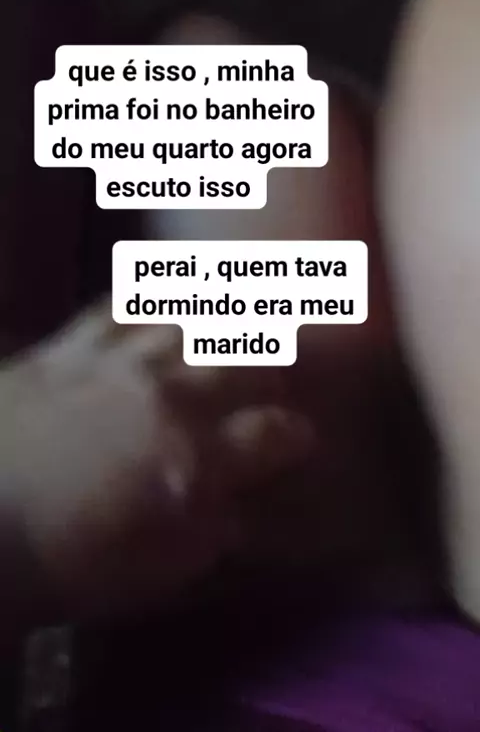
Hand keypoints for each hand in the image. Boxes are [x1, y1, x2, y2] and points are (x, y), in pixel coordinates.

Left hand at [0, 303, 313, 624]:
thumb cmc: (68, 563)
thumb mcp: (156, 572)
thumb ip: (209, 533)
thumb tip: (239, 503)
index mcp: (197, 457)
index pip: (274, 433)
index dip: (295, 433)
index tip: (303, 436)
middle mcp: (168, 396)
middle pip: (243, 357)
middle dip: (279, 350)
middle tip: (293, 341)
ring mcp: (117, 363)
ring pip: (188, 319)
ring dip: (225, 307)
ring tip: (248, 291)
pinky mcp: (67, 348)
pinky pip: (115, 307)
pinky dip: (144, 295)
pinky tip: (157, 286)